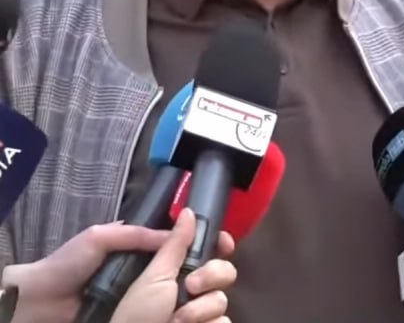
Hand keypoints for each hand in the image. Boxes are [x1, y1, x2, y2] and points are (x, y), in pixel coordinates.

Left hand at [4, 218, 234, 322]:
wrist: (40, 306)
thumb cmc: (68, 267)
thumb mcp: (101, 239)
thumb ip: (139, 233)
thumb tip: (181, 227)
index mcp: (149, 254)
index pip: (192, 246)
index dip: (212, 243)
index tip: (224, 244)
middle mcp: (160, 278)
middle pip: (208, 272)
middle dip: (215, 272)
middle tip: (196, 281)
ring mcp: (159, 306)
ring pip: (207, 300)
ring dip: (207, 300)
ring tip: (186, 302)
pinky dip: (201, 321)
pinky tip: (191, 320)